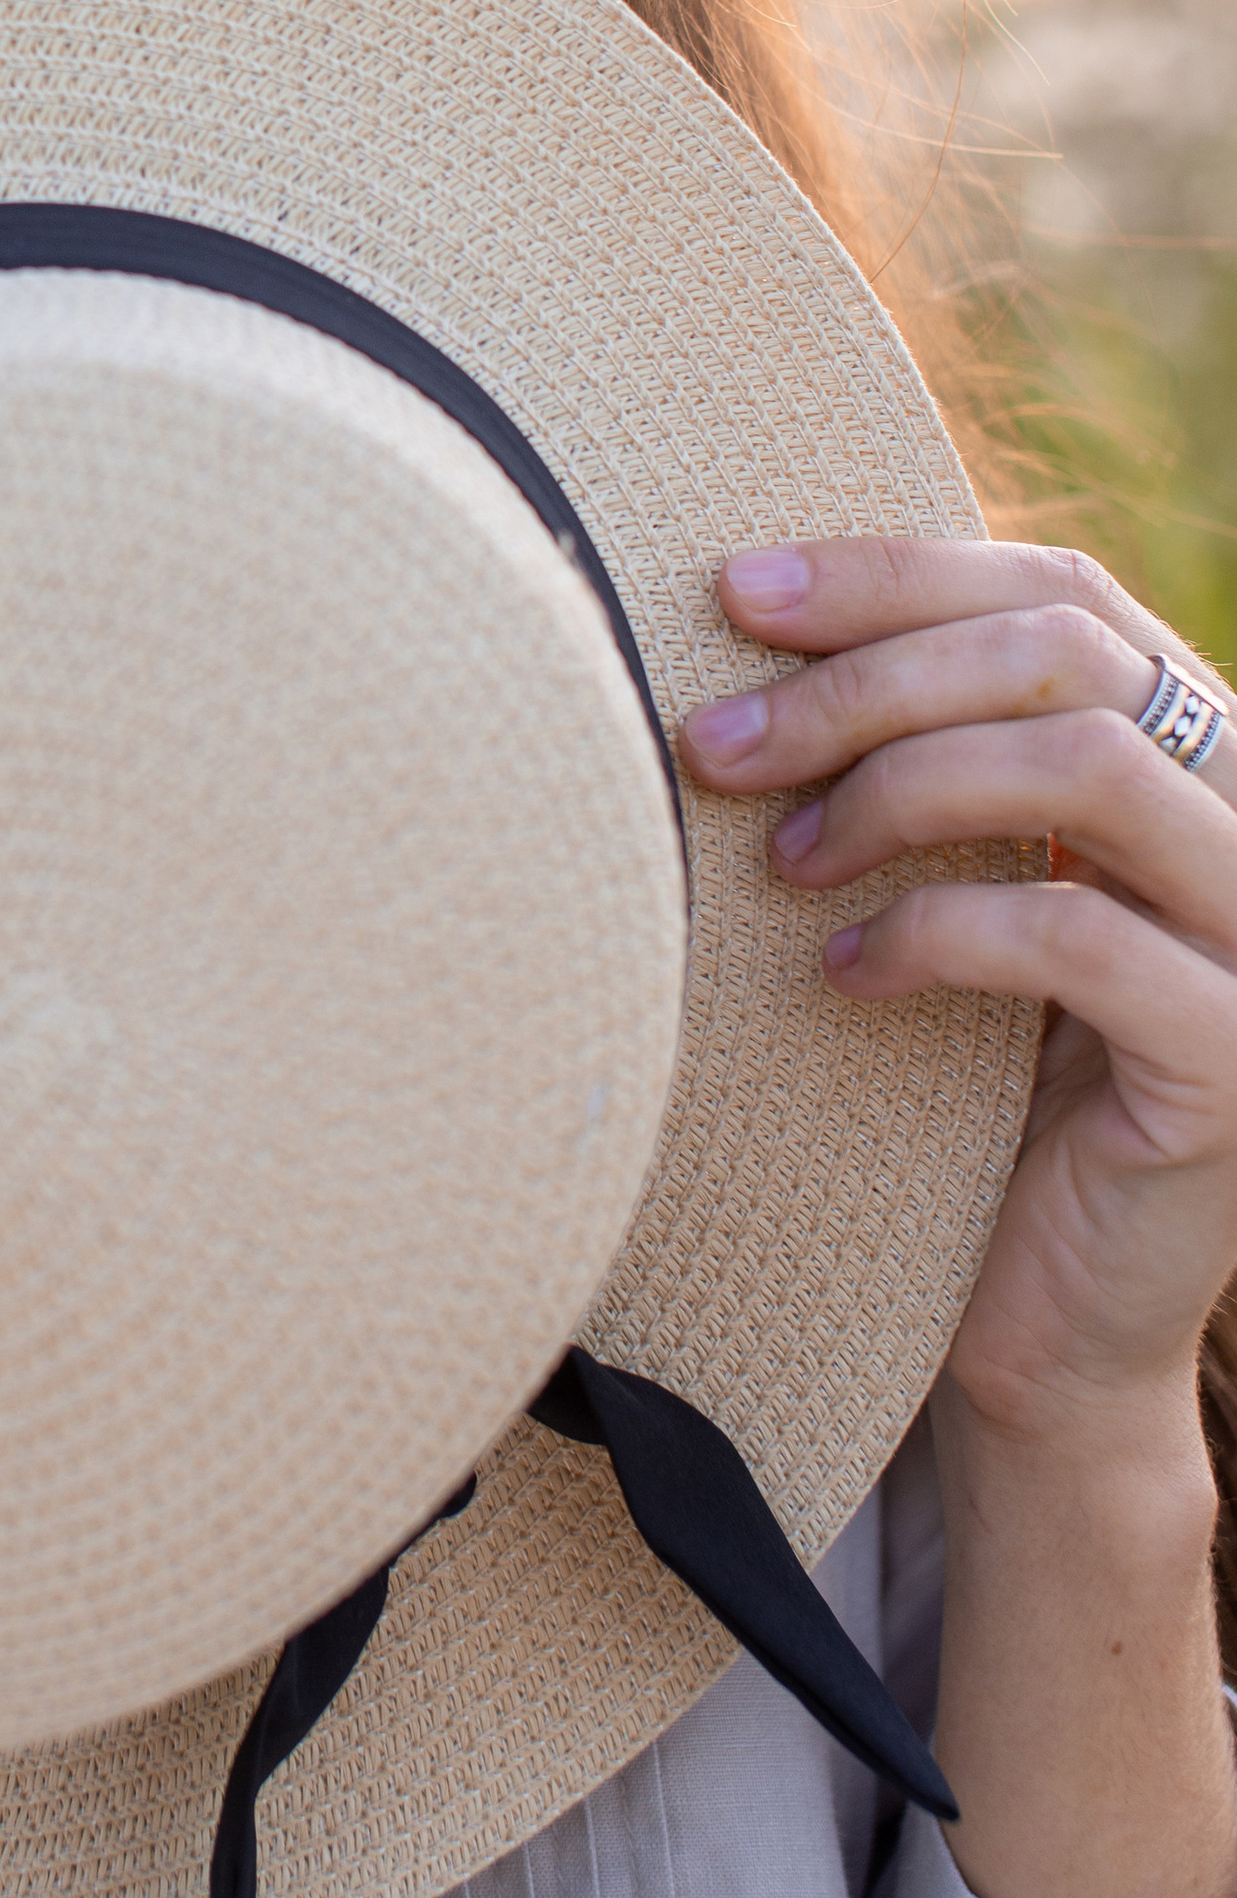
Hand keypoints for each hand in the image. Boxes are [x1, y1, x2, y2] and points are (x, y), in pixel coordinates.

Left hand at [681, 538, 1236, 1451]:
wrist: (1043, 1323)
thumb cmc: (969, 1079)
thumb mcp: (959, 880)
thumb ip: (931, 750)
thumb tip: (750, 601)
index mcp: (1200, 750)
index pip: (1063, 595)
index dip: (897, 574)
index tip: (734, 591)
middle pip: (1065, 657)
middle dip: (866, 679)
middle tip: (713, 743)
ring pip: (1088, 767)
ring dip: (898, 787)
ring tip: (779, 856)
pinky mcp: (1234, 1059)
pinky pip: (1077, 937)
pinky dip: (934, 932)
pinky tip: (839, 975)